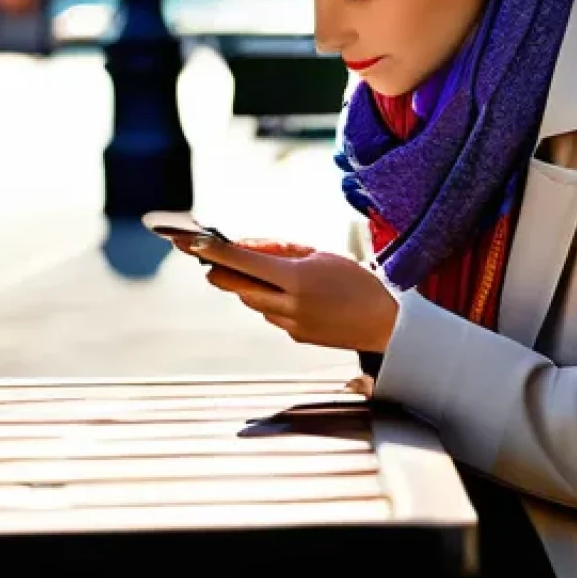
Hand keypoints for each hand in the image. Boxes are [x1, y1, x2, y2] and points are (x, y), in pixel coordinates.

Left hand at [170, 235, 397, 353]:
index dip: (214, 251)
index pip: (244, 262)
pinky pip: (271, 314)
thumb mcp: (319, 254)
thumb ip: (279, 249)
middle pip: (238, 286)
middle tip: (206, 259)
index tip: (190, 242)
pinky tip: (293, 295)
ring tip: (263, 272)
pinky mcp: (295, 336)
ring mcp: (290, 324)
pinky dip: (271, 301)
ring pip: (253, 301)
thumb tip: (243, 245)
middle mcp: (289, 304)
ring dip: (249, 285)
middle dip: (220, 271)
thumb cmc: (356, 280)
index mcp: (296, 278)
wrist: (386, 323)